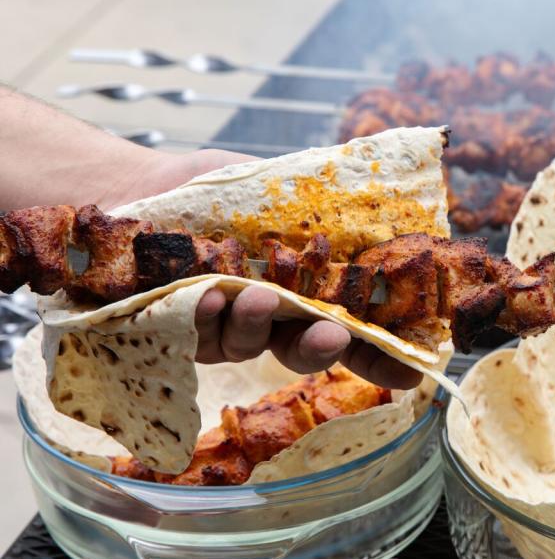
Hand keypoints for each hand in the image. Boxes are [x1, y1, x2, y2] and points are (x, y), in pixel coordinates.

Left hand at [126, 151, 423, 389]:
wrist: (140, 187)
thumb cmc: (215, 189)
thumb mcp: (275, 185)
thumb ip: (317, 201)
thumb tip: (376, 194)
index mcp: (305, 286)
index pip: (351, 327)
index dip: (379, 352)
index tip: (409, 373)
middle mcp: (272, 315)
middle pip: (306, 347)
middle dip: (323, 349)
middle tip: (332, 338)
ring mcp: (226, 325)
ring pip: (250, 343)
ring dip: (255, 325)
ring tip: (255, 298)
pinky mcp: (179, 329)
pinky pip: (196, 335)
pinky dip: (203, 318)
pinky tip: (206, 296)